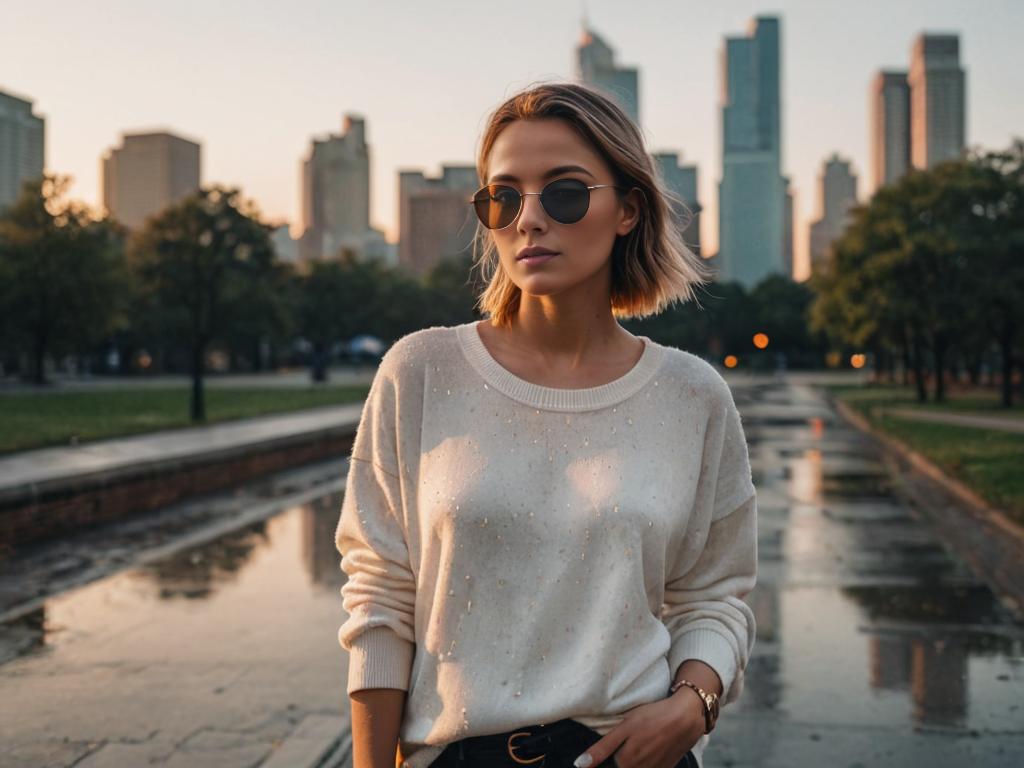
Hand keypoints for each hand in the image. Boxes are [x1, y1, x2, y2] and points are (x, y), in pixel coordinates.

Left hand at [572, 689, 705, 767]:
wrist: (686, 718)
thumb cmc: (652, 717)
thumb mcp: (624, 728)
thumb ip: (601, 749)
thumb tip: (579, 765)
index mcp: (625, 763)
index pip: (605, 767)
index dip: (598, 763)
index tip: (589, 763)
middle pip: (620, 767)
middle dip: (617, 760)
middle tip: (623, 745)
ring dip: (631, 762)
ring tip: (633, 748)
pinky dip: (644, 763)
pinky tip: (645, 752)